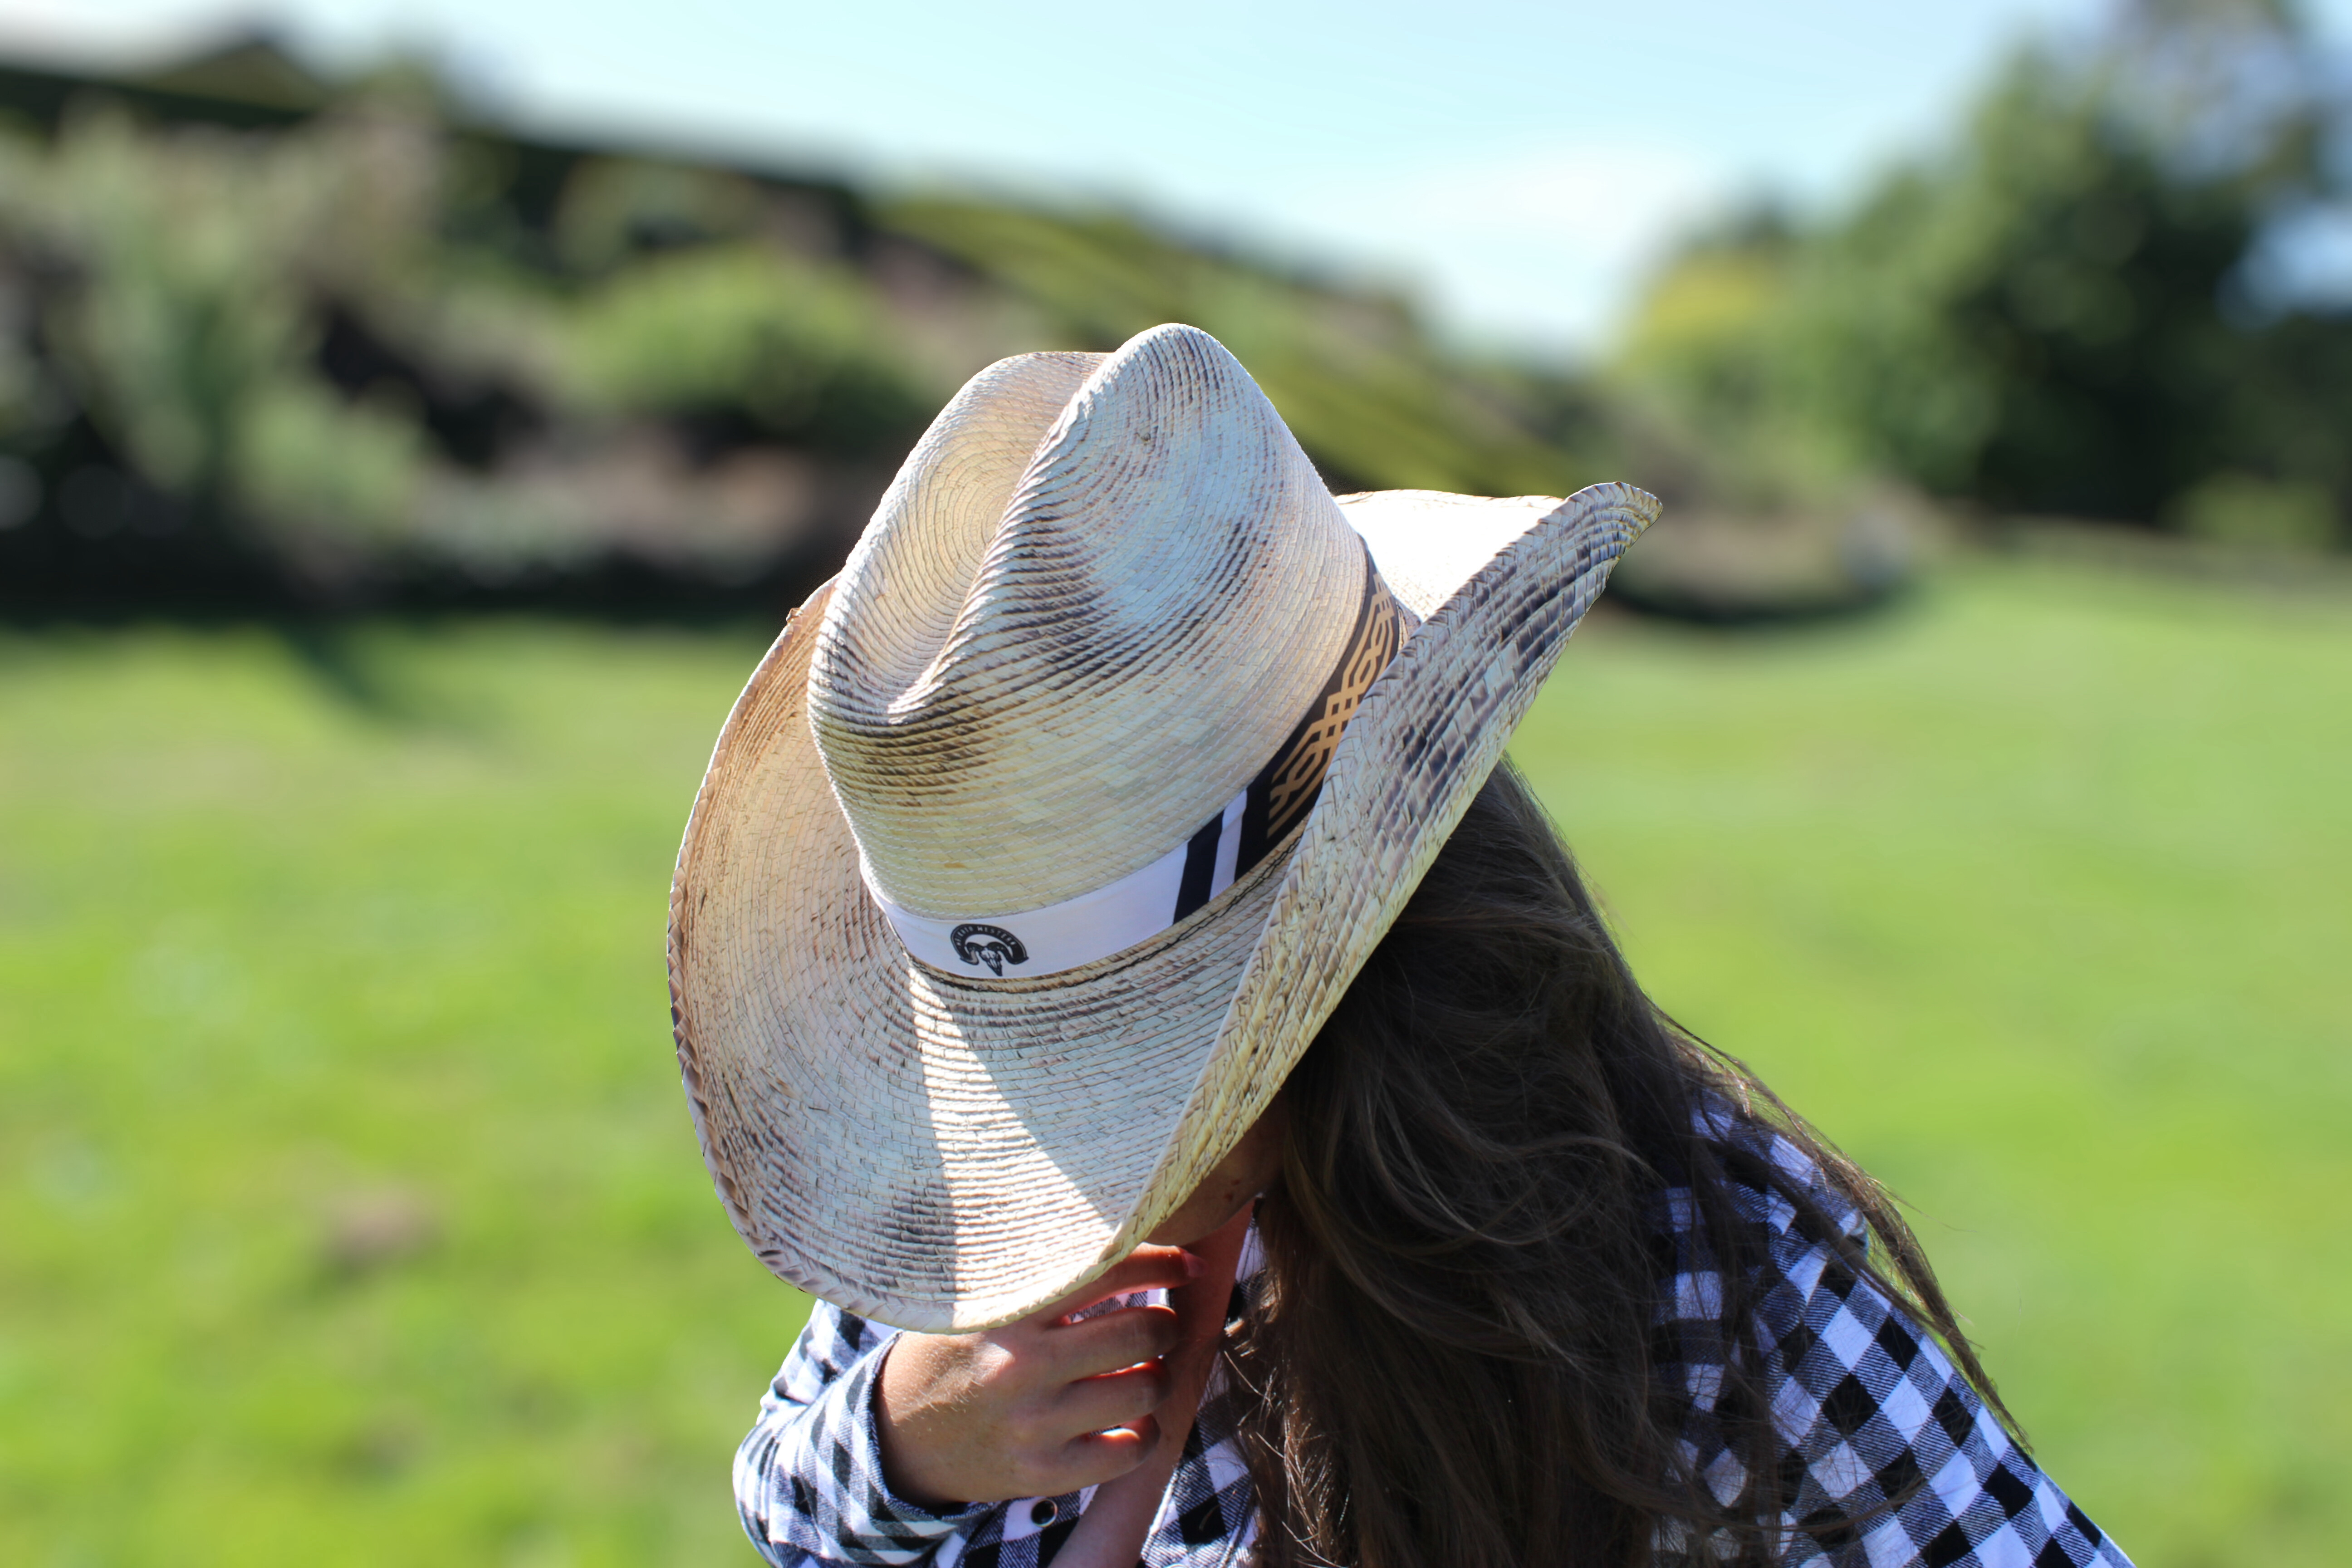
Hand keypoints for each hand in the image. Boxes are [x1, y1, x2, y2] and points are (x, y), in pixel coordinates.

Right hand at [874, 1246, 1200, 1506]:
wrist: (899, 1436)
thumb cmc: (956, 1352)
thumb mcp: (980, 1299)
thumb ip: (1040, 1268)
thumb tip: (1122, 1226)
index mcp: (1009, 1310)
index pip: (1108, 1270)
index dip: (1160, 1262)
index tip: (1185, 1264)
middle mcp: (1022, 1366)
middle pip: (1141, 1332)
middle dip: (1167, 1323)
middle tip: (1162, 1322)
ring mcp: (1034, 1425)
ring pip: (1145, 1390)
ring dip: (1158, 1375)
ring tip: (1143, 1369)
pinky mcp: (1043, 1474)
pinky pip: (1129, 1452)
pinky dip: (1144, 1433)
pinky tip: (1130, 1419)